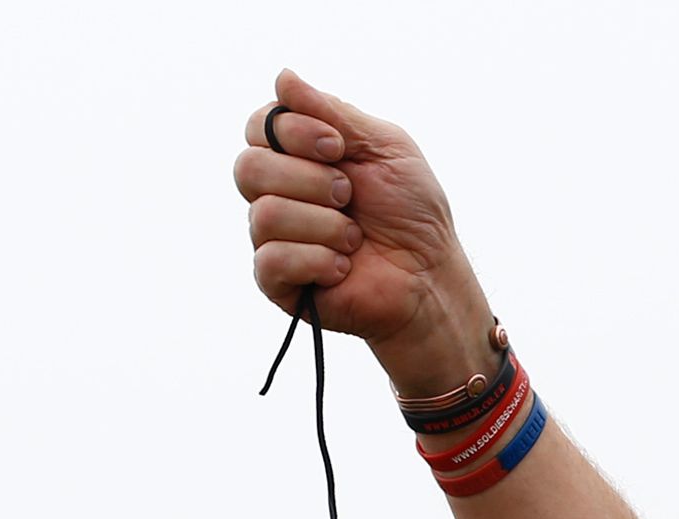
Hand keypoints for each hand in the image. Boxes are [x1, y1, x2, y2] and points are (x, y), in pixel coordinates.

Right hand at [233, 69, 489, 379]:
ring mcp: (274, 238)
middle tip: (350, 196)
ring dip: (324, 224)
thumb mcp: (384, 146)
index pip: (260, 126)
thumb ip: (333, 112)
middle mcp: (278, 193)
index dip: (294, 132)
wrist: (430, 277)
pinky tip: (343, 268)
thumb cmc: (412, 212)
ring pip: (264, 214)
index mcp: (298, 155)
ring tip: (355, 238)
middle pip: (248, 167)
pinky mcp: (277, 282)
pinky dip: (319, 260)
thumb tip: (283, 76)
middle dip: (309, 180)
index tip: (340, 148)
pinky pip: (271, 260)